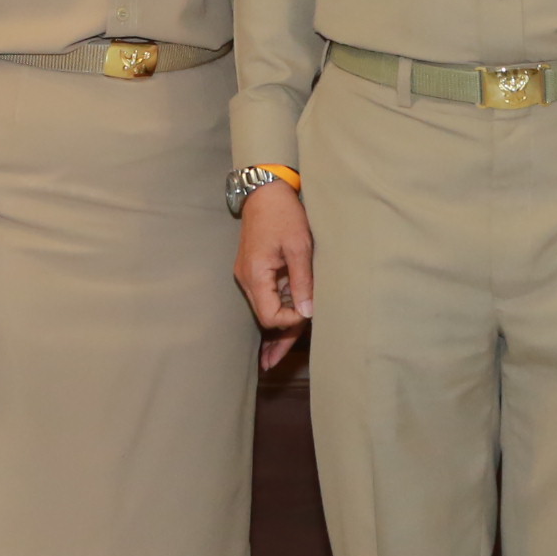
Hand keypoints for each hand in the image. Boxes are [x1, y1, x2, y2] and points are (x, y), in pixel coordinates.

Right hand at [233, 183, 314, 368]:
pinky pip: (267, 294)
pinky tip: (284, 323)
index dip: (289, 321)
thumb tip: (307, 312)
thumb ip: (302, 281)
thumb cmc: (283, 214)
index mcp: (255, 275)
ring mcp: (250, 274)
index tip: (309, 313)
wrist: (266, 190)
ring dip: (277, 324)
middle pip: (263, 317)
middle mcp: (247, 279)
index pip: (269, 315)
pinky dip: (277, 308)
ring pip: (265, 307)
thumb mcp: (299, 247)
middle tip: (274, 365)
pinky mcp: (256, 269)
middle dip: (275, 336)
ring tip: (276, 356)